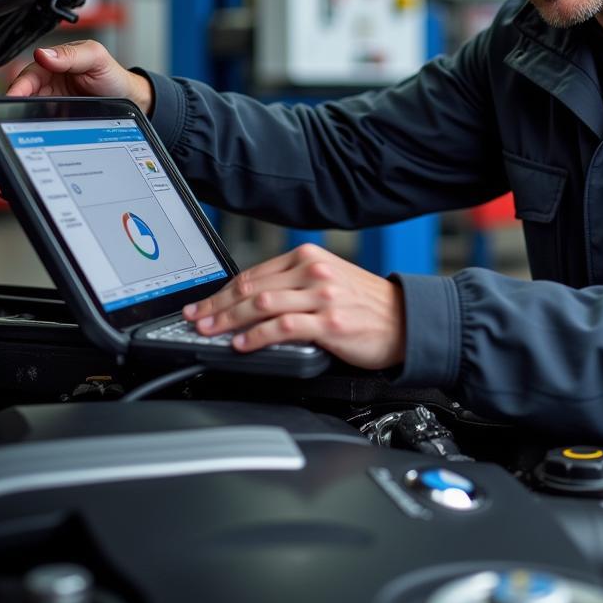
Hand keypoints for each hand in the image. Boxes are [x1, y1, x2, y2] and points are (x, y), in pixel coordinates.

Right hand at [5, 40, 152, 113]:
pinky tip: (34, 130)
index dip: (19, 85)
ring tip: (17, 123)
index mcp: (54, 62)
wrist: (130, 99)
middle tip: (9, 113)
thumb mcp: (96, 58)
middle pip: (25, 92)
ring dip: (23, 115)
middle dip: (14, 102)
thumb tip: (43, 54)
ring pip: (30, 107)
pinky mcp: (58, 114)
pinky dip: (36, 124)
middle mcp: (50, 80)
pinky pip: (43, 119)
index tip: (13, 96)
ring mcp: (53, 99)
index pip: (30, 74)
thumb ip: (72, 55)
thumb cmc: (113, 75)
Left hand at [183, 244, 405, 369]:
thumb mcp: (329, 280)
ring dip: (230, 320)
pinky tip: (243, 344)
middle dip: (217, 306)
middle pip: (252, 287)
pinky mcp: (330, 322)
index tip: (203, 304)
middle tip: (196, 320)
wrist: (406, 320)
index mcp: (310, 257)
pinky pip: (284, 327)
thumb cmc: (367, 305)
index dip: (222, 291)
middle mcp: (314, 271)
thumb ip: (294, 284)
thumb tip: (250, 300)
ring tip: (211, 332)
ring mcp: (322, 296)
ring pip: (262, 304)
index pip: (254, 273)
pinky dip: (257, 336)